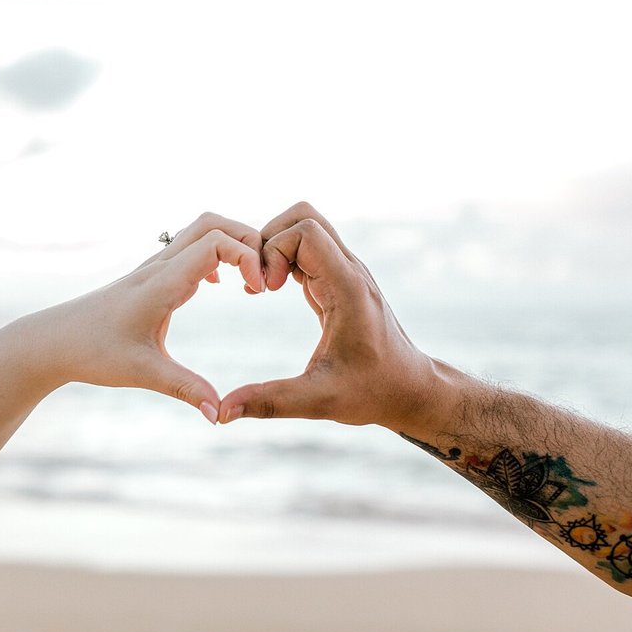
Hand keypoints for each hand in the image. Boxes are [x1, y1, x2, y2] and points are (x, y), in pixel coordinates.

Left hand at [11, 213, 264, 423]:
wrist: (54, 340)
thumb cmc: (93, 352)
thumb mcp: (143, 373)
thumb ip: (185, 389)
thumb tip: (220, 414)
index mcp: (162, 282)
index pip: (215, 242)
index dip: (246, 257)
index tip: (259, 290)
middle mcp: (160, 266)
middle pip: (214, 223)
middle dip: (248, 240)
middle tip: (265, 279)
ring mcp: (156, 267)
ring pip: (202, 230)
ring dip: (233, 244)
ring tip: (250, 281)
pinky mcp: (153, 276)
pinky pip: (191, 247)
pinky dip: (216, 255)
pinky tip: (219, 285)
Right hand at [218, 202, 455, 431]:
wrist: (409, 388)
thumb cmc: (372, 392)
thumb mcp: (319, 401)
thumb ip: (270, 402)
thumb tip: (222, 414)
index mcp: (346, 287)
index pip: (305, 231)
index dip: (274, 252)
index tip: (265, 292)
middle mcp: (349, 270)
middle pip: (304, 217)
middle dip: (270, 240)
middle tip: (260, 282)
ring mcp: (346, 271)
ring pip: (305, 228)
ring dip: (276, 248)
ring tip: (264, 288)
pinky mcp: (340, 280)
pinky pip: (307, 249)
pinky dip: (284, 260)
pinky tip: (273, 291)